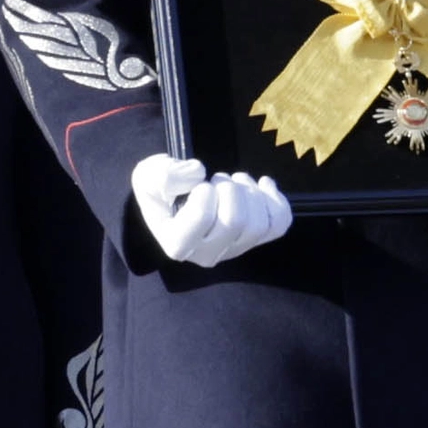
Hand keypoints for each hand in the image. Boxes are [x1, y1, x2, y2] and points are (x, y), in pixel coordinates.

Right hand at [129, 152, 291, 267]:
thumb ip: (163, 174)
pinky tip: (263, 185)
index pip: (203, 217)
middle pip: (236, 221)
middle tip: (218, 180)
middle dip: (230, 188)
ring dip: (251, 192)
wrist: (174, 200)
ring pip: (260, 223)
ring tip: (235, 181)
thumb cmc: (161, 190)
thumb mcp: (148, 176)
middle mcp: (208, 254)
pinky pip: (279, 224)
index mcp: (178, 244)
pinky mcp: (255, 240)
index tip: (198, 186)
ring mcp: (235, 249)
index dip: (205, 191)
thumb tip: (198, 173)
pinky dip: (276, 200)